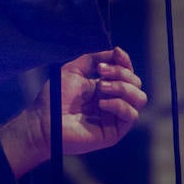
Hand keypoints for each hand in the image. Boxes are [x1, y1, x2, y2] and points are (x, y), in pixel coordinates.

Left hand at [0, 47, 147, 176]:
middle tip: (101, 73)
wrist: (44, 121)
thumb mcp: (74, 70)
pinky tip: (101, 103)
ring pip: (139, 98)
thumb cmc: (55, 97)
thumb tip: (116, 52)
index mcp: (104, 87)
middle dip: (121, 73)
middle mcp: (112, 101)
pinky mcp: (114, 131)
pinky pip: (131, 115)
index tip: (116, 53)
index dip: (125, 61)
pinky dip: (119, 104)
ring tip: (101, 87)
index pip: (127, 72)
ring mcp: (114, 117)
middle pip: (136, 83)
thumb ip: (94, 59)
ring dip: (122, 88)